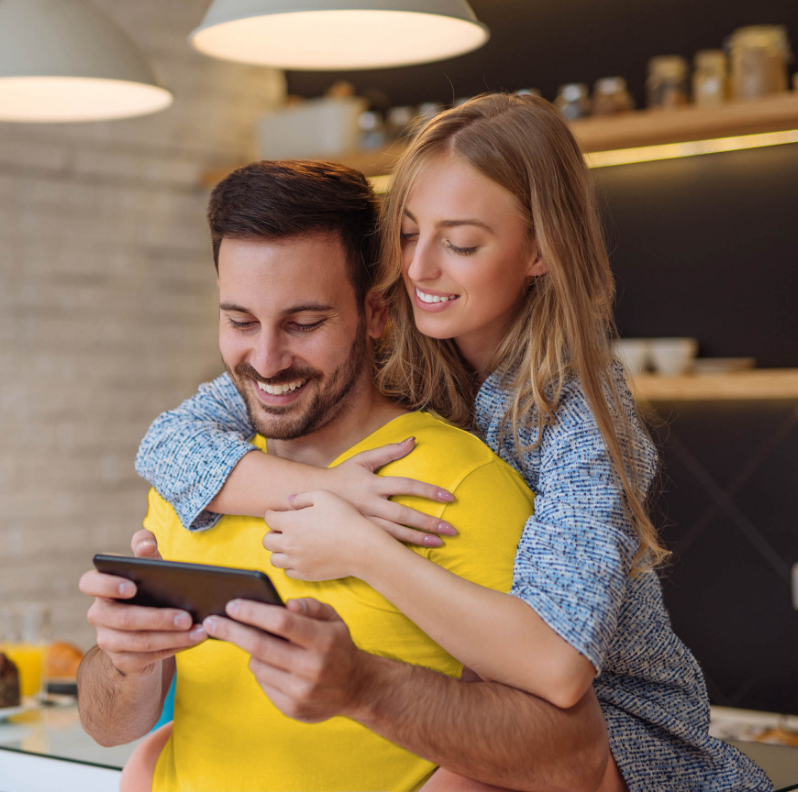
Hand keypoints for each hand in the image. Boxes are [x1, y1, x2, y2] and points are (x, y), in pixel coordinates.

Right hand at [78, 531, 206, 676]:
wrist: (146, 632)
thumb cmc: (149, 591)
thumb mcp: (150, 569)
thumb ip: (146, 551)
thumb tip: (145, 544)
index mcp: (102, 588)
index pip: (90, 583)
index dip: (107, 585)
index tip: (132, 586)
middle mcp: (99, 615)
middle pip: (124, 618)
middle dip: (158, 618)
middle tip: (187, 617)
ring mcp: (108, 640)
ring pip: (140, 641)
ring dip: (173, 637)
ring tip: (199, 630)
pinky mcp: (123, 660)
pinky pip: (149, 657)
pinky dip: (174, 647)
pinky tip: (194, 640)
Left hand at [202, 597, 365, 723]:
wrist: (355, 688)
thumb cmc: (337, 646)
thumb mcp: (333, 618)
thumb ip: (311, 606)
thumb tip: (287, 604)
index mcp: (324, 640)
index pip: (281, 622)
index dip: (253, 613)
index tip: (231, 605)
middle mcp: (313, 667)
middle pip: (261, 646)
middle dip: (232, 631)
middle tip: (211, 622)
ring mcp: (302, 691)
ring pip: (258, 666)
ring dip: (250, 651)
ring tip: (253, 641)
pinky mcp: (292, 708)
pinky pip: (263, 683)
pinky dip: (261, 669)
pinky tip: (269, 662)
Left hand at [265, 490, 397, 581]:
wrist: (362, 547)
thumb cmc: (345, 518)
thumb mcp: (325, 496)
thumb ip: (303, 497)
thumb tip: (290, 500)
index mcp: (291, 523)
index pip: (269, 518)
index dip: (273, 514)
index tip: (279, 513)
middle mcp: (289, 544)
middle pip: (267, 540)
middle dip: (273, 532)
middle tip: (285, 529)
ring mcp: (296, 561)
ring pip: (274, 559)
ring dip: (279, 550)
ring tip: (291, 544)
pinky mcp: (306, 574)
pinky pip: (288, 572)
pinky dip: (290, 564)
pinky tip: (301, 556)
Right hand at [324, 437, 457, 545]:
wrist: (310, 496)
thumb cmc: (341, 476)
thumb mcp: (362, 460)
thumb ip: (388, 450)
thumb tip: (413, 440)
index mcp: (372, 484)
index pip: (406, 485)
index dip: (428, 491)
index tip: (449, 498)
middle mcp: (369, 504)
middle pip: (403, 514)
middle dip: (428, 522)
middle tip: (451, 529)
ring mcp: (363, 522)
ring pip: (394, 534)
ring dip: (418, 539)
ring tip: (439, 542)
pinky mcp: (358, 535)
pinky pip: (381, 544)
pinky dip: (399, 548)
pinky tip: (415, 553)